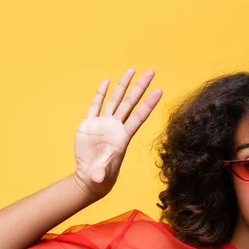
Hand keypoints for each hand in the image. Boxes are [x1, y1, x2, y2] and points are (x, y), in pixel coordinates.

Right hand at [73, 68, 162, 197]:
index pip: (138, 116)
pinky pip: (96, 105)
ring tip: (132, 70)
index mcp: (123, 137)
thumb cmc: (100, 176)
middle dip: (140, 87)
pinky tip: (107, 81)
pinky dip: (101, 93)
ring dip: (123, 85)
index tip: (159, 90)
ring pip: (115, 100)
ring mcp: (103, 124)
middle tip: (151, 71)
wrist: (90, 176)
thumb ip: (100, 174)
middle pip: (130, 103)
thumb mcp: (100, 175)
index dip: (148, 104)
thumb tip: (97, 178)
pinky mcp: (89, 124)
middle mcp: (115, 127)